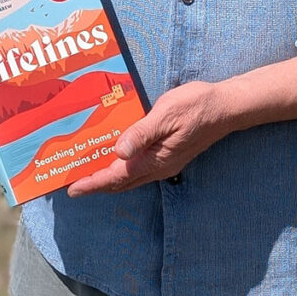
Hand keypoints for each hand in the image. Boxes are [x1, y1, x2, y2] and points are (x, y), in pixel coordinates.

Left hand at [66, 81, 230, 196]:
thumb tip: (118, 151)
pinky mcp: (168, 154)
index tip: (72, 189)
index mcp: (156, 160)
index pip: (117, 177)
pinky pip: (138, 167)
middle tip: (71, 182)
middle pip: (120, 182)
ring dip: (108, 177)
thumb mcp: (167, 114)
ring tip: (86, 171)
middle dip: (96, 184)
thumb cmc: (195, 106)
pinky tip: (114, 154)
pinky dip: (121, 167)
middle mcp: (158, 167)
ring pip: (129, 177)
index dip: (93, 183)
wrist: (225, 107)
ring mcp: (164, 162)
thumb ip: (142, 133)